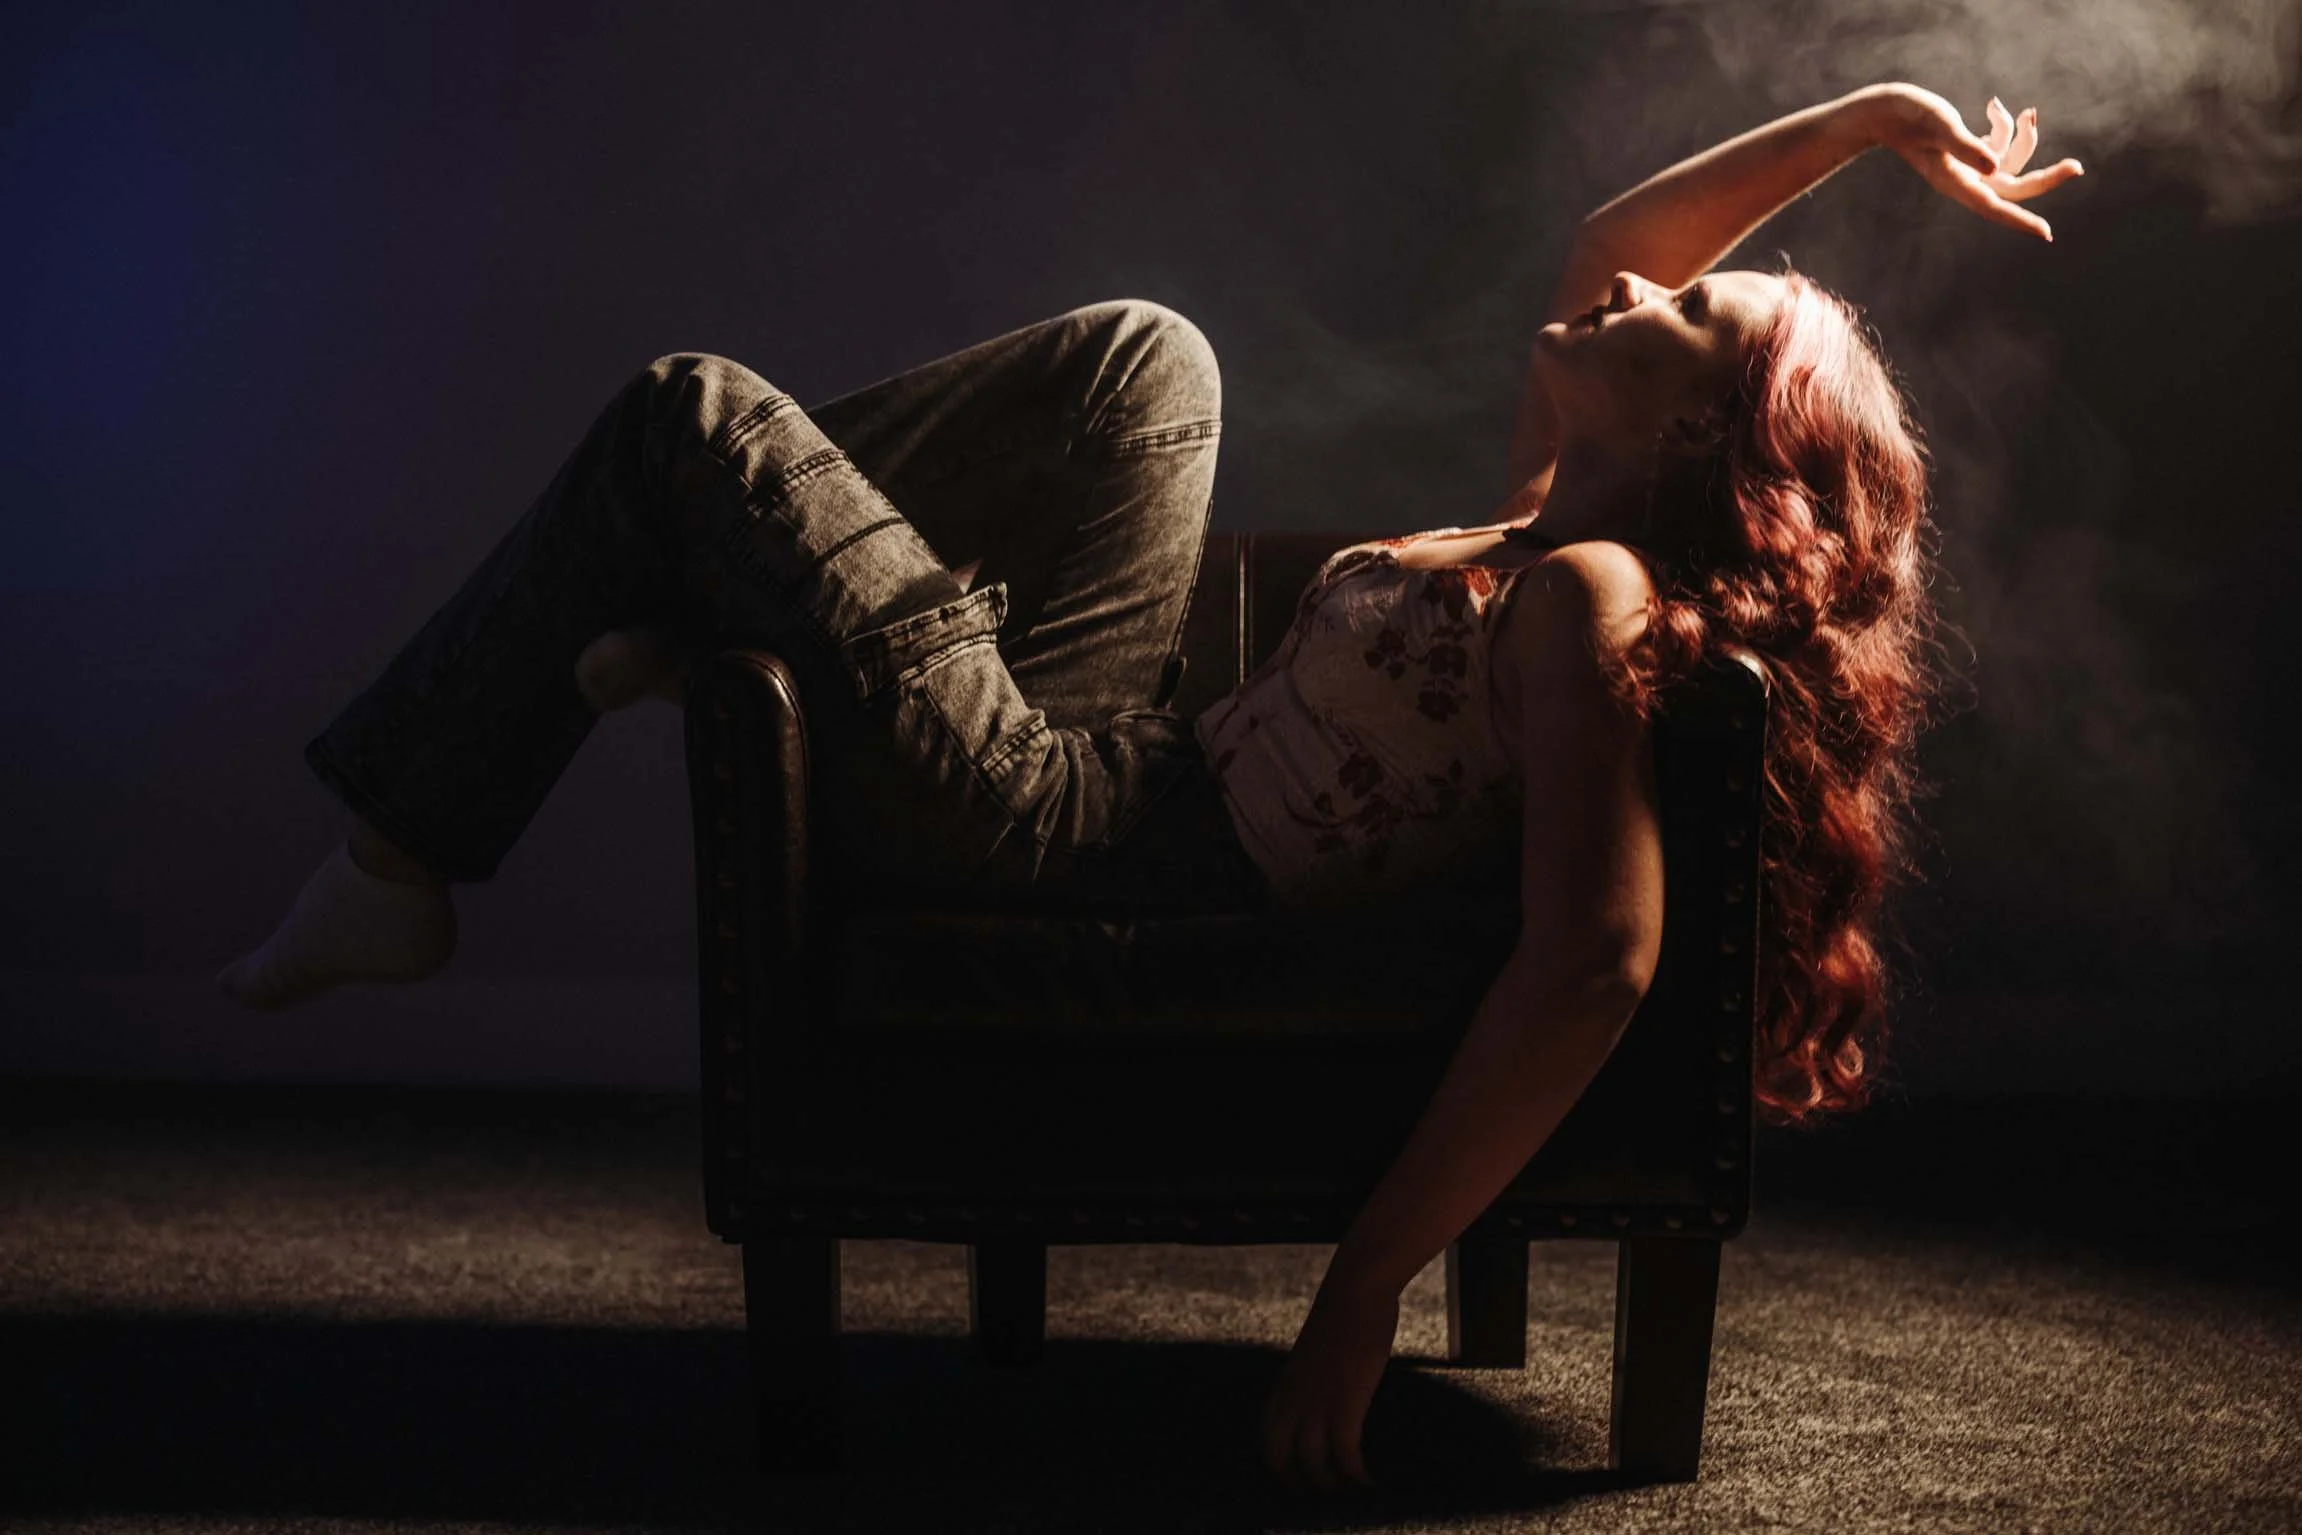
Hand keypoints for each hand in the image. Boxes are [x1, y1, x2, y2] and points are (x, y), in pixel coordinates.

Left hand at [1259, 1283, 1399, 1493]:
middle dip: (1300, 1485)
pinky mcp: (1345, 1402)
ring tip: (1353, 1495)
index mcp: (1282, 1387)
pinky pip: (1345, 1454)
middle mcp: (1292, 1399)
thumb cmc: (1341, 1318)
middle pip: (1282, 1460)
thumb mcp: (1314, 1356)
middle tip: (1324, 1499)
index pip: (1266, 1441)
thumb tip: (1324, 1401)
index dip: (1278, 1468)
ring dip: (1333, 1487)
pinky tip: (1371, 1482)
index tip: (1297, 1482)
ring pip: (1314, 1465)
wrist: (1355, 1290)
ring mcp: (1316, 1401)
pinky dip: (1356, 1475)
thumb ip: (1312, 1382)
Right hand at [1854, 82, 2084, 241]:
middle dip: (2045, 176)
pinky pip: (1998, 145)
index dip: (2020, 220)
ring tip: (2016, 110)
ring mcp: (1966, 167)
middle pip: (2013, 187)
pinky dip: (2004, 126)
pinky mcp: (1966, 151)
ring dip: (2019, 135)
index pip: (1994, 205)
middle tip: (2077, 166)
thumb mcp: (1939, 126)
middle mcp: (1964, 179)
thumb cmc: (1908, 116)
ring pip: (2009, 161)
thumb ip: (1966, 146)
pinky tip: (1994, 107)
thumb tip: (1993, 166)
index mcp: (1955, 181)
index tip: (2046, 233)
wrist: (1883, 112)